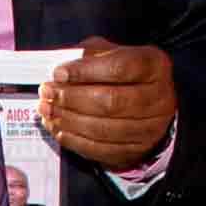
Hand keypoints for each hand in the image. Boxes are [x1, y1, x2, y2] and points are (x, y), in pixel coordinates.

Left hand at [35, 38, 175, 168]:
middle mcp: (158, 98)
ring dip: (68, 120)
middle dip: (72, 98)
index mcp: (154, 66)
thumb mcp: (110, 53)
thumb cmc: (123, 74)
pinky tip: (57, 129)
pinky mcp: (136, 151)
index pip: (119, 68)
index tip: (58, 73)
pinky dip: (74, 140)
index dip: (85, 71)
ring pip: (103, 128)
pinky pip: (100, 150)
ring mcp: (150, 129)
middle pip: (111, 101)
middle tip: (46, 93)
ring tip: (46, 110)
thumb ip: (87, 56)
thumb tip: (59, 70)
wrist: (148, 105)